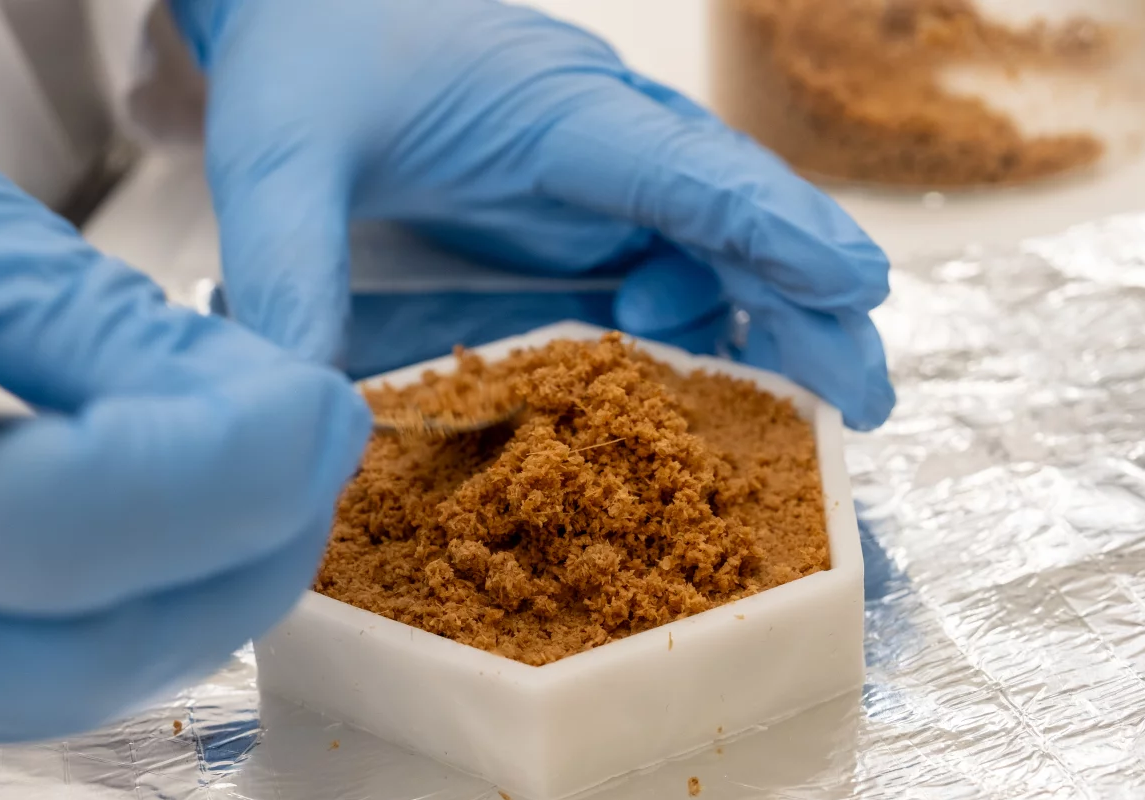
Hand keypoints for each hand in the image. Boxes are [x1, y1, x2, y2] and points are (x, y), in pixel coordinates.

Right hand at [0, 87, 368, 752]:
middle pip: (94, 642)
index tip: (324, 402)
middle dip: (248, 545)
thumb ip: (67, 310)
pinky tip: (183, 530)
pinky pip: (28, 676)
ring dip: (207, 589)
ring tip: (272, 475)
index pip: (71, 523)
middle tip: (318, 436)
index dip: (229, 468)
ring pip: (75, 687)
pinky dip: (132, 611)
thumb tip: (246, 399)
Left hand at [173, 0, 894, 428]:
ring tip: (829, 406)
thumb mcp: (278, 160)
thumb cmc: (312, 57)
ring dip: (776, 325)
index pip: (678, 169)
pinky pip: (668, 270)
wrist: (306, 12)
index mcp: (550, 111)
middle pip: (734, 220)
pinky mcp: (577, 220)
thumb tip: (309, 414)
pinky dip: (709, 328)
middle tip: (866, 392)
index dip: (768, 230)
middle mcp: (599, 146)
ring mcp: (596, 186)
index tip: (854, 285)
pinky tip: (717, 385)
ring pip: (718, 252)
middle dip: (808, 302)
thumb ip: (289, 272)